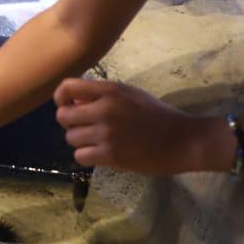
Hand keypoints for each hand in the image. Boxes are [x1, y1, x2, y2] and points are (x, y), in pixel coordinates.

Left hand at [53, 78, 223, 173]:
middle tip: (84, 127)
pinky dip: (87, 156)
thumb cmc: (158, 115)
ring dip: (80, 141)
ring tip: (97, 141)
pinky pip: (80, 156)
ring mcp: (106, 133)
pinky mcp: (110, 155)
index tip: (67, 105)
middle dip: (70, 122)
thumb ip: (103, 94)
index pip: (68, 87)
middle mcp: (104, 109)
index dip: (61, 97)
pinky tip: (100, 153)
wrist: (182, 140)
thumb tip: (73, 101)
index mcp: (110, 91)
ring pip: (71, 138)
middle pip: (64, 116)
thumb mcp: (131, 94)